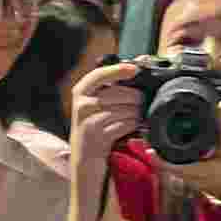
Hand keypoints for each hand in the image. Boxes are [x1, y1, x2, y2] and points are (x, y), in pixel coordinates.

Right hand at [69, 58, 146, 173]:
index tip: (135, 69)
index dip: (118, 70)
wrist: (85, 156)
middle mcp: (81, 105)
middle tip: (139, 104)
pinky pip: (125, 124)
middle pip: (119, 93)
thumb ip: (112, 85)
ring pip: (125, 109)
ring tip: (135, 117)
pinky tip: (131, 127)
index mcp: (81, 91)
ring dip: (136, 113)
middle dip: (135, 98)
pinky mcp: (98, 136)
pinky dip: (133, 125)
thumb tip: (139, 63)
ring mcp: (88, 121)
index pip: (100, 74)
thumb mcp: (96, 103)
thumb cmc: (96, 125)